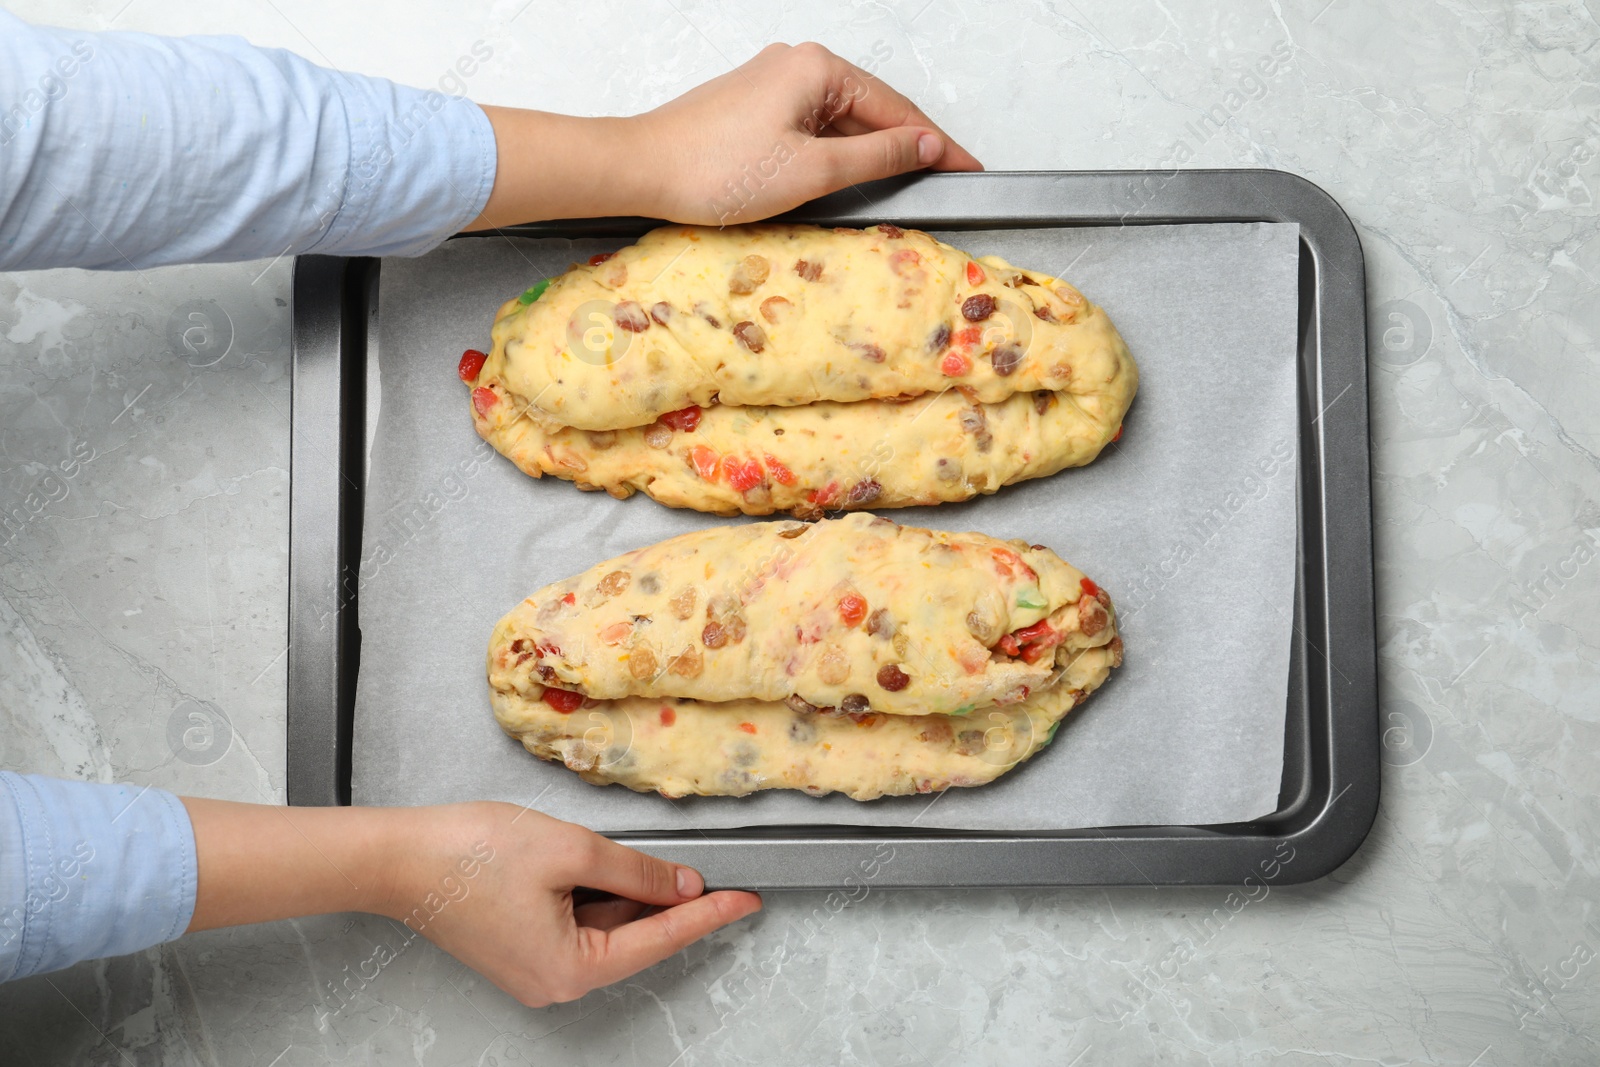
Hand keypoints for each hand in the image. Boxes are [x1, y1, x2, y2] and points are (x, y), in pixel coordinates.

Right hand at [183, 797, 760, 1006]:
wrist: (399, 856)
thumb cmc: (472, 854)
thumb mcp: (572, 852)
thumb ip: (636, 873)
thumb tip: (682, 886)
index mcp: (571, 969)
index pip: (661, 939)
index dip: (710, 915)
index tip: (748, 901)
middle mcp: (554, 981)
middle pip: (635, 939)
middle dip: (673, 905)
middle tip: (725, 878)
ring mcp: (534, 968)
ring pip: (606, 930)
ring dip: (634, 897)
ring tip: (666, 866)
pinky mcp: (519, 948)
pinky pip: (578, 924)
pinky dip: (601, 898)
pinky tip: (617, 870)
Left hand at [470, 42, 981, 228]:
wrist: (641, 171)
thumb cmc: (714, 170)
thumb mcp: (813, 171)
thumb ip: (877, 158)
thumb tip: (923, 147)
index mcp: (817, 68)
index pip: (897, 108)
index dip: (937, 145)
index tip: (969, 168)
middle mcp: (797, 64)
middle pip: (871, 111)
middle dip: (906, 149)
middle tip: (945, 183)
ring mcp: (773, 83)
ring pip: (841, 122)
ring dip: (868, 156)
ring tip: (901, 189)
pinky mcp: (755, 106)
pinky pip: (812, 128)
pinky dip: (835, 155)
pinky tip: (846, 181)